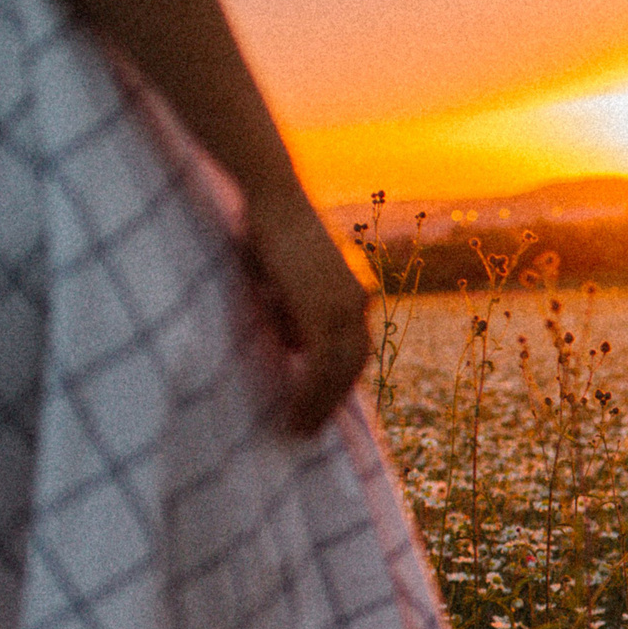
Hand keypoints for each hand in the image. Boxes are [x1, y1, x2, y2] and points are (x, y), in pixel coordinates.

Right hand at [240, 187, 371, 435]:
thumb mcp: (286, 279)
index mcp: (352, 294)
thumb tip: (293, 344)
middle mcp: (357, 302)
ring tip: (299, 430)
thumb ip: (294, 310)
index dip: (340, 381)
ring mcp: (344, 306)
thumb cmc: (270, 231)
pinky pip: (322, 364)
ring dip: (321, 405)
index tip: (323, 407)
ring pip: (341, 371)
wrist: (273, 197)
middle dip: (333, 400)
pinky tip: (295, 413)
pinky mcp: (324, 309)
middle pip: (354, 365)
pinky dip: (311, 393)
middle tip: (309, 430)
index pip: (354, 349)